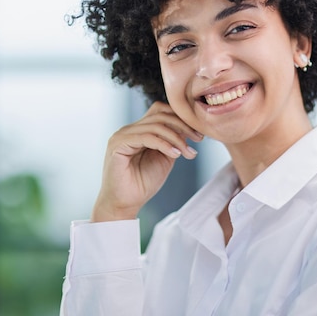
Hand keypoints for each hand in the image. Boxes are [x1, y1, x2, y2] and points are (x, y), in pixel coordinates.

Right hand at [91, 101, 202, 221]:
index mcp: (139, 130)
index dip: (181, 119)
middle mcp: (129, 129)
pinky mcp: (118, 144)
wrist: (125, 204)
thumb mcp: (165, 158)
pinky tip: (175, 155)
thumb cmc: (143, 183)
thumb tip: (188, 128)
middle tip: (198, 140)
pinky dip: (163, 144)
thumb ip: (172, 142)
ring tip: (187, 152)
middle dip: (183, 126)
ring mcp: (122, 135)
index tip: (198, 134)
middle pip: (160, 114)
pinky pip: (145, 137)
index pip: (161, 111)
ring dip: (176, 138)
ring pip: (155, 125)